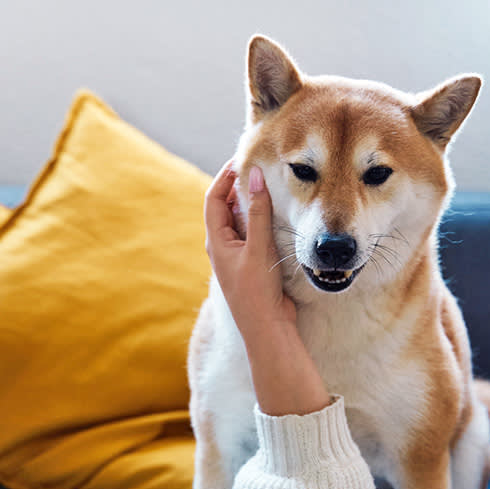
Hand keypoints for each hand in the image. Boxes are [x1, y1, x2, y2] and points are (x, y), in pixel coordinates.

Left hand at [203, 162, 296, 335]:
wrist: (267, 327)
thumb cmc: (257, 291)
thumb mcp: (258, 247)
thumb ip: (257, 211)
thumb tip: (253, 176)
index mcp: (216, 241)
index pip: (214, 199)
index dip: (224, 176)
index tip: (242, 159)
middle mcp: (223, 246)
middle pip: (225, 206)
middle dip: (238, 186)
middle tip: (257, 167)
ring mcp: (237, 255)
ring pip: (240, 219)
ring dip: (251, 202)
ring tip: (268, 184)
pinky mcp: (252, 262)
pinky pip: (252, 233)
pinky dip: (260, 219)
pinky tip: (275, 213)